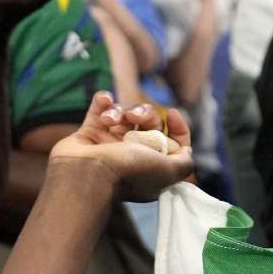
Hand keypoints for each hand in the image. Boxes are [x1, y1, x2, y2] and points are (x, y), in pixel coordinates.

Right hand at [50, 91, 194, 201]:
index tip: (172, 114)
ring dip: (121, 111)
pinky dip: (103, 102)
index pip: (172, 143)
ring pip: (124, 116)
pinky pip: (99, 110)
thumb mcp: (168, 171)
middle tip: (137, 117)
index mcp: (153, 166)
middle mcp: (133, 156)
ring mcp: (110, 145)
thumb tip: (187, 151)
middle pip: (148, 124)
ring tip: (112, 120)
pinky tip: (105, 100)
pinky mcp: (89, 135)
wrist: (86, 173)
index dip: (177, 128)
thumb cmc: (128, 171)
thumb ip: (184, 162)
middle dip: (146, 114)